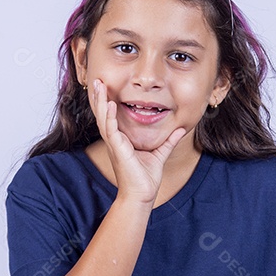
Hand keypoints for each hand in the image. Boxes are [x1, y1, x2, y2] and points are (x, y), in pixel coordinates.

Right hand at [88, 78, 185, 203]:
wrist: (141, 195)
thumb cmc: (146, 178)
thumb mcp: (160, 154)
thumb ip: (168, 141)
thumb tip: (179, 129)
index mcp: (121, 140)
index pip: (111, 117)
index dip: (107, 102)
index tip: (106, 87)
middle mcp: (115, 140)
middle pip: (103, 114)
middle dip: (99, 97)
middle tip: (97, 80)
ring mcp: (115, 144)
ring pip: (103, 118)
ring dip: (100, 101)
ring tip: (98, 85)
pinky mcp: (118, 149)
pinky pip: (111, 129)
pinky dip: (109, 116)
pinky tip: (109, 104)